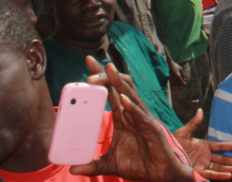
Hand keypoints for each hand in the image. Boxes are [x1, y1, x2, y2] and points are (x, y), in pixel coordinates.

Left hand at [72, 61, 194, 181]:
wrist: (159, 176)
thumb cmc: (139, 165)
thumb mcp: (110, 164)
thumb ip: (92, 165)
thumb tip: (71, 169)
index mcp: (123, 117)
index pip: (110, 91)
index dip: (101, 76)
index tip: (88, 62)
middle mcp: (132, 113)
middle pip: (119, 86)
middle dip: (106, 74)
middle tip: (89, 67)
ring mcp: (143, 119)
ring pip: (131, 94)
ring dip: (118, 82)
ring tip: (108, 71)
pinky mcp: (152, 129)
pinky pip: (141, 115)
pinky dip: (132, 107)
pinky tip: (123, 100)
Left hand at [174, 109, 231, 179]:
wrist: (163, 157)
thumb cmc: (172, 145)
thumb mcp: (182, 133)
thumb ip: (193, 123)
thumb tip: (199, 110)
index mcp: (204, 146)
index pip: (221, 146)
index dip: (231, 147)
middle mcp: (205, 157)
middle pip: (224, 159)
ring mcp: (203, 165)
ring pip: (220, 168)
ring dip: (231, 169)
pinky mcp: (198, 173)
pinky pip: (211, 174)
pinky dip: (220, 175)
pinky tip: (229, 176)